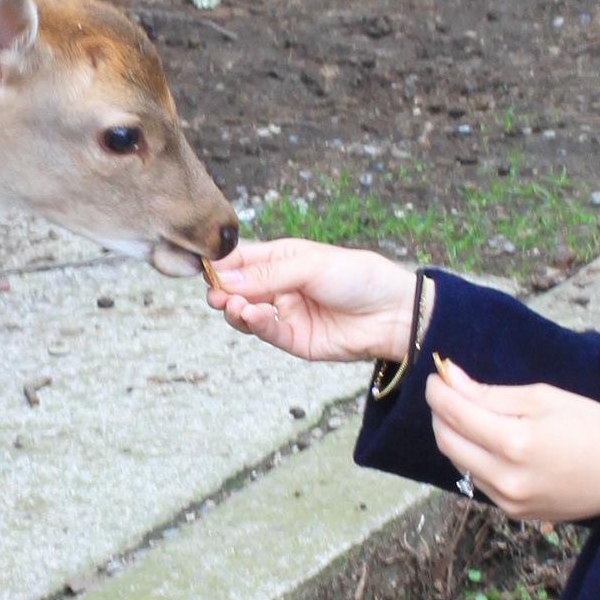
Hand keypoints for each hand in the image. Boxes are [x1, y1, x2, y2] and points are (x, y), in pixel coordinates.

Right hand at [205, 238, 418, 364]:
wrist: (394, 312)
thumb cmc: (359, 277)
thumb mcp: (310, 265)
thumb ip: (267, 274)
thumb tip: (225, 279)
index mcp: (284, 259)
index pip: (243, 261)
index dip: (223, 266)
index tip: (206, 271)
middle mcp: (281, 286)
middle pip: (240, 290)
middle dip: (224, 292)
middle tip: (216, 295)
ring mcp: (287, 314)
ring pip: (248, 314)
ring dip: (236, 310)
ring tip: (235, 306)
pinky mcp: (296, 340)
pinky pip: (268, 333)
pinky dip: (255, 324)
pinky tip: (251, 316)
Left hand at [426, 359, 599, 523]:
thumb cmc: (595, 429)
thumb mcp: (546, 398)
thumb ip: (493, 394)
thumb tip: (453, 381)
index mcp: (514, 442)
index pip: (454, 413)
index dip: (439, 391)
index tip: (438, 375)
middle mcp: (504, 476)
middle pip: (447, 441)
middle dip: (440, 413)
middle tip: (450, 393)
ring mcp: (507, 499)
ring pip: (458, 463)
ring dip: (454, 436)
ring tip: (468, 414)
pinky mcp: (512, 512)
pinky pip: (477, 480)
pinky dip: (473, 458)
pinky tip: (488, 442)